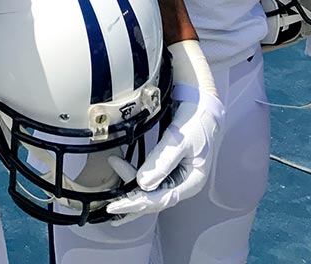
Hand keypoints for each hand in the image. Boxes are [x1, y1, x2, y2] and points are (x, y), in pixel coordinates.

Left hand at [105, 40, 221, 223]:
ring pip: (151, 193)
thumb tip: (142, 183)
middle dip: (132, 202)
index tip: (118, 205)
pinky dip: (135, 183)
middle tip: (110, 204)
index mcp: (191, 181)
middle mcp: (183, 184)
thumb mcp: (179, 140)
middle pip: (155, 200)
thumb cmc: (195, 121)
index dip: (138, 204)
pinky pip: (149, 181)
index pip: (162, 199)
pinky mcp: (168, 169)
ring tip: (111, 193)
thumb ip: (162, 162)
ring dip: (131, 193)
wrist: (200, 104)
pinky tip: (122, 184)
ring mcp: (175, 177)